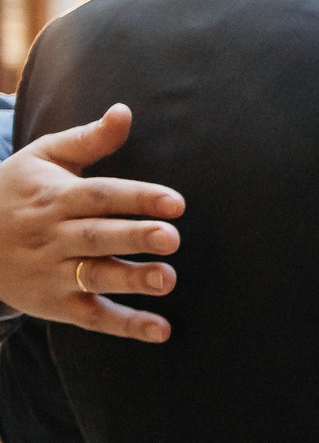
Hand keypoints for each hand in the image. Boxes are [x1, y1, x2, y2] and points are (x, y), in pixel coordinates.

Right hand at [0, 103, 184, 341]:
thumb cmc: (17, 191)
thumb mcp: (44, 159)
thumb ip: (88, 140)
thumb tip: (124, 111)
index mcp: (55, 197)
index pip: (100, 196)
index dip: (138, 198)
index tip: (176, 202)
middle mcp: (53, 236)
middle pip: (97, 236)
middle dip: (134, 237)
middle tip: (173, 238)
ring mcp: (52, 272)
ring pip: (94, 276)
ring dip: (131, 279)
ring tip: (168, 279)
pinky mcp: (56, 304)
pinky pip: (92, 316)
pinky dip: (126, 326)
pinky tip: (161, 330)